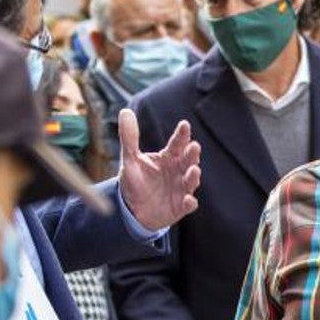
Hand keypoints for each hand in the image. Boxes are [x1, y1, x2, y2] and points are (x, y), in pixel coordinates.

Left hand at [118, 109, 200, 230]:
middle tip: (194, 146)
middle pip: (188, 160)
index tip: (185, 125)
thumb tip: (125, 111)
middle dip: (192, 154)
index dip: (182, 135)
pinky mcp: (180, 206)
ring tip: (194, 170)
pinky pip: (188, 204)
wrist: (133, 209)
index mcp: (168, 157)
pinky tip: (188, 200)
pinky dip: (189, 202)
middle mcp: (178, 171)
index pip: (177, 143)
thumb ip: (129, 137)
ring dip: (193, 176)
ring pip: (191, 180)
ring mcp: (181, 189)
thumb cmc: (136, 181)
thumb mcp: (130, 159)